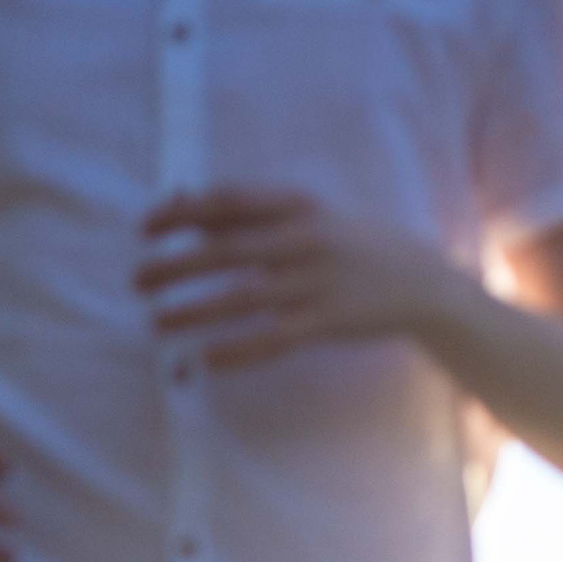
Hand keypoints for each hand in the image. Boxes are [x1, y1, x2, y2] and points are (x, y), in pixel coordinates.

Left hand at [135, 188, 457, 371]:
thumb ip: (251, 211)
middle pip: (227, 249)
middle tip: (136, 280)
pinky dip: (237, 350)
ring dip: (194, 310)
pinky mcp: (329, 323)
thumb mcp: (310, 216)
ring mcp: (318, 282)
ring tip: (156, 322)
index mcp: (301, 205)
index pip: (231, 200)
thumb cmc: (353, 246)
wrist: (425, 283)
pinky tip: (203, 361)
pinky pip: (273, 339)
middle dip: (176, 265)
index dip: (183, 212)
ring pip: (243, 296)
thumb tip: (183, 201)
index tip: (144, 227)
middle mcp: (307, 239)